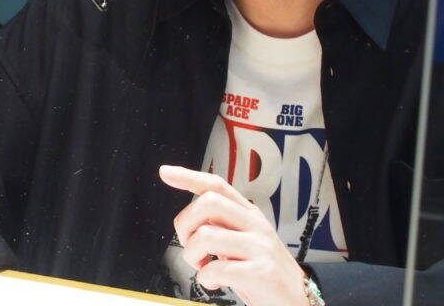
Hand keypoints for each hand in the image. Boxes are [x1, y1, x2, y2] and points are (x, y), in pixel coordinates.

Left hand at [159, 165, 307, 305]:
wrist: (298, 302)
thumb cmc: (265, 273)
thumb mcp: (245, 242)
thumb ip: (222, 227)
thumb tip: (190, 221)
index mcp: (249, 215)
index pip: (217, 185)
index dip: (189, 176)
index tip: (166, 173)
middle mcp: (256, 226)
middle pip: (208, 203)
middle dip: (185, 224)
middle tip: (189, 245)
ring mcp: (260, 247)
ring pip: (207, 235)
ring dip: (192, 255)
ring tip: (201, 267)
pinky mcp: (262, 273)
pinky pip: (216, 269)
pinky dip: (205, 278)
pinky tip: (213, 282)